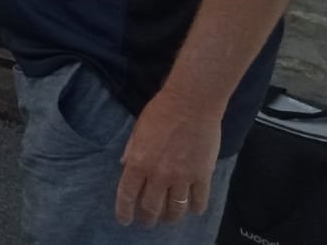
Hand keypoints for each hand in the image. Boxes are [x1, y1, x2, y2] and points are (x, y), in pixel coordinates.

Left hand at [114, 89, 221, 226]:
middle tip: (146, 221)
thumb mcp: (136, 131)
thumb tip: (126, 168)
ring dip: (170, 218)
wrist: (191, 104)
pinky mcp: (202, 176)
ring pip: (175, 210)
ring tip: (168, 219)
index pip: (127, 195)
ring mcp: (182, 178)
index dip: (124, 211)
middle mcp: (158, 175)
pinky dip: (194, 209)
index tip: (124, 220)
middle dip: (147, 218)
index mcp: (138, 163)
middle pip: (151, 208)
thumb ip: (131, 152)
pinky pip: (198, 202)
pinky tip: (191, 209)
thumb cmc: (160, 112)